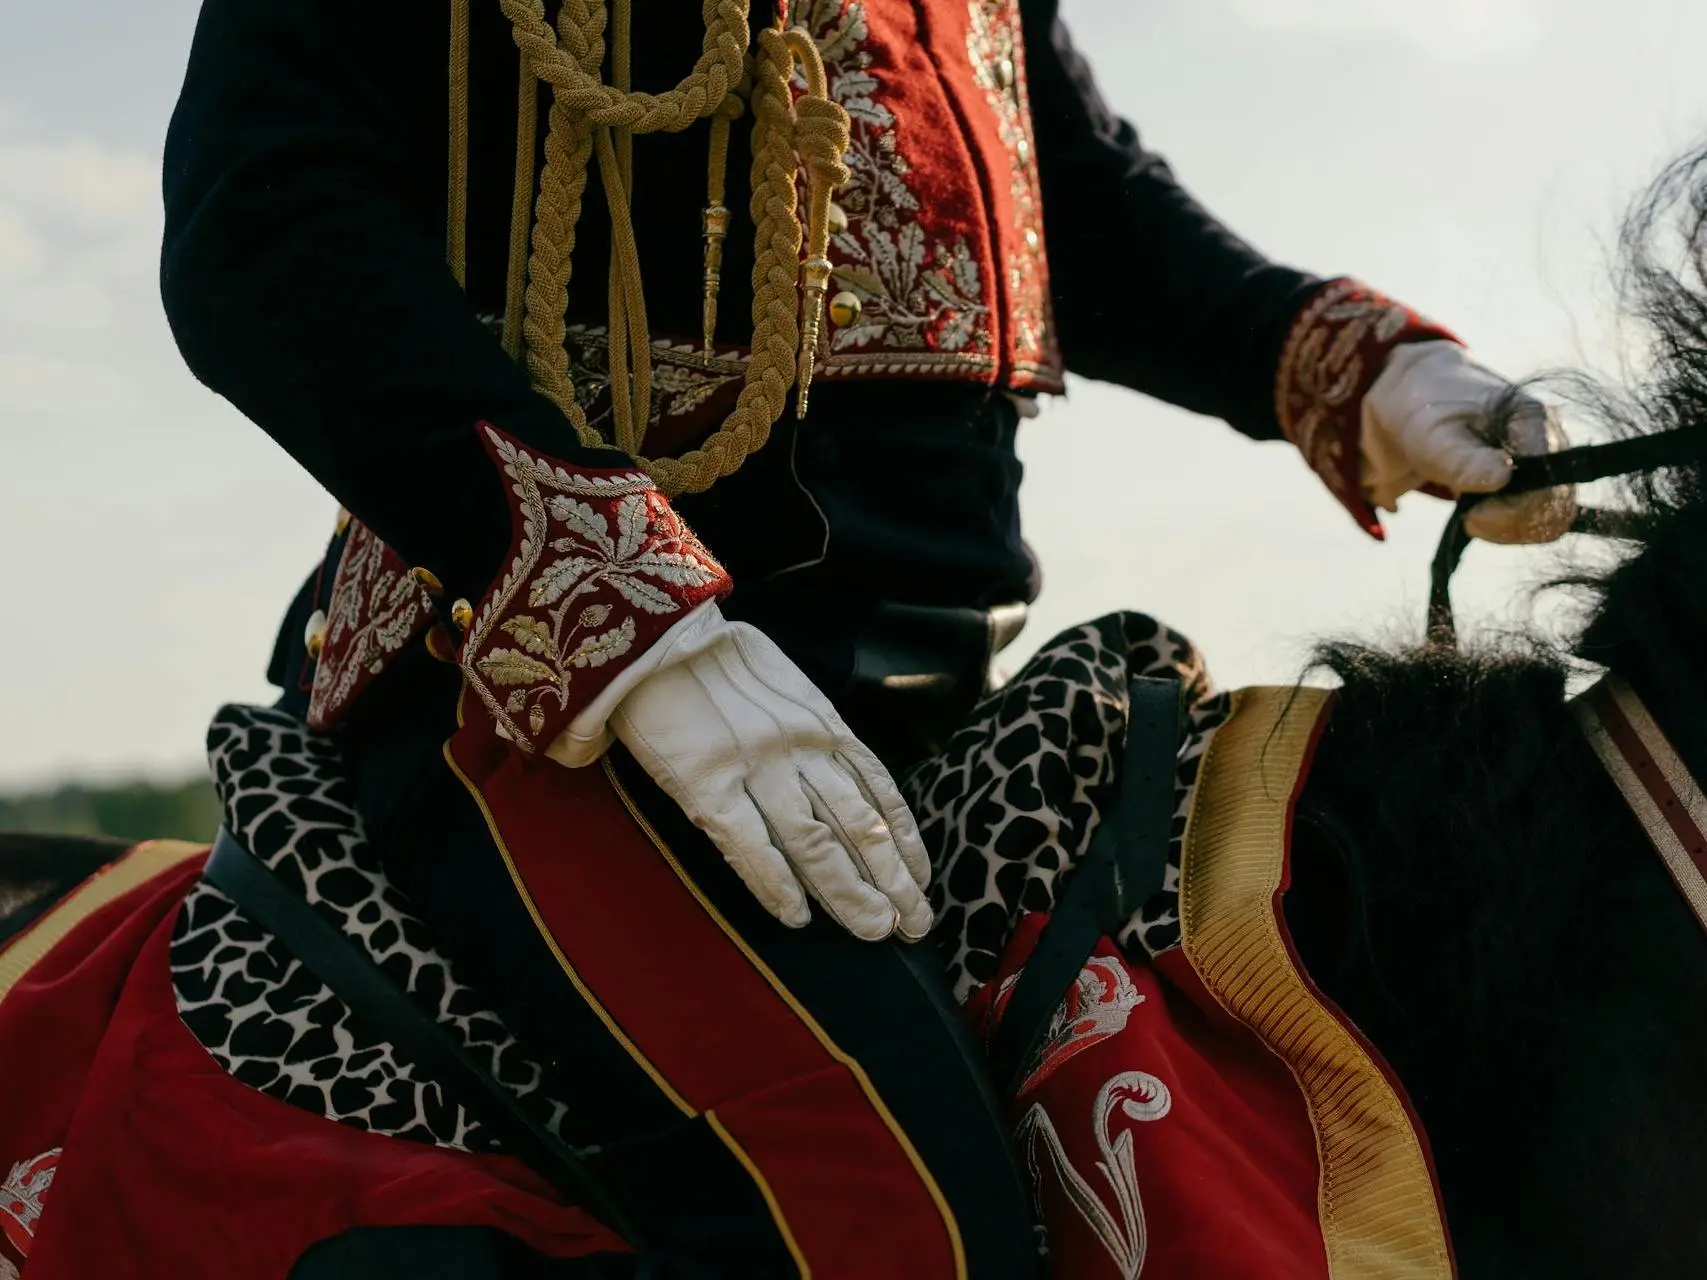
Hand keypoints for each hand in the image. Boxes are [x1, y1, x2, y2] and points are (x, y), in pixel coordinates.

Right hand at [594, 605, 933, 941]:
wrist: (654, 637)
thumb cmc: (719, 665)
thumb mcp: (788, 688)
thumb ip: (816, 736)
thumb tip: (847, 791)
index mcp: (823, 723)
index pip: (881, 794)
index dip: (906, 845)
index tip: (922, 883)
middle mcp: (801, 748)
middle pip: (861, 826)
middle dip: (894, 882)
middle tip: (915, 925)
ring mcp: (756, 767)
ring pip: (818, 842)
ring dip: (850, 893)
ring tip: (875, 930)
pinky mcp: (706, 785)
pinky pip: (751, 845)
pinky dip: (777, 886)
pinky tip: (798, 917)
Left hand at [1361, 340, 1575, 543]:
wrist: (1415, 401)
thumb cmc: (1426, 410)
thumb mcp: (1432, 434)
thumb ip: (1461, 458)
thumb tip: (1501, 478)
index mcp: (1532, 420)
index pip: (1549, 480)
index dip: (1514, 509)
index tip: (1471, 517)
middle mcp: (1549, 442)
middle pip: (1555, 504)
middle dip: (1510, 523)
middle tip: (1468, 520)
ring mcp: (1543, 463)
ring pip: (1548, 517)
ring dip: (1508, 529)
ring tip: (1470, 517)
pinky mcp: (1530, 481)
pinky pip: (1535, 519)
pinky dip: (1507, 528)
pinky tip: (1477, 517)